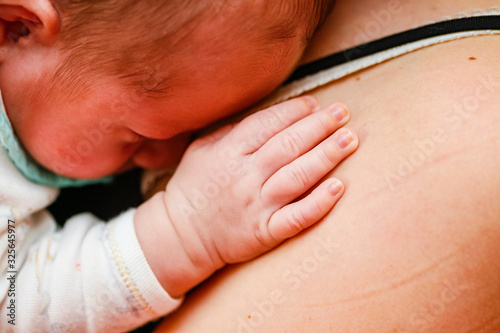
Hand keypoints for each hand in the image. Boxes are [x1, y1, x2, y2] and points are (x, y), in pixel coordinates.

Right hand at [135, 96, 358, 296]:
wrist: (182, 236)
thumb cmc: (194, 188)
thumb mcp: (201, 150)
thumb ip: (231, 131)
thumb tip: (269, 116)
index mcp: (228, 152)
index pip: (267, 124)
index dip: (294, 111)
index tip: (314, 104)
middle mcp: (244, 176)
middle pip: (288, 146)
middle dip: (319, 126)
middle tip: (342, 113)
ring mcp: (256, 205)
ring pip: (297, 176)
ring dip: (326, 156)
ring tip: (349, 140)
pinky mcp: (264, 232)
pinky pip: (296, 217)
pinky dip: (319, 203)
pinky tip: (339, 188)